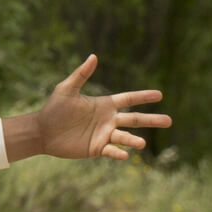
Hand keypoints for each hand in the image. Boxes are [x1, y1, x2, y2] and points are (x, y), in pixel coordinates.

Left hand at [3, 55, 172, 161]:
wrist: (42, 131)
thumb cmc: (54, 109)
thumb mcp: (67, 89)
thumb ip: (81, 74)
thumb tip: (93, 56)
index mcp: (105, 105)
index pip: (129, 99)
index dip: (143, 96)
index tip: (160, 94)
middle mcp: (108, 120)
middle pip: (135, 119)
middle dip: (152, 120)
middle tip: (169, 121)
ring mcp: (104, 135)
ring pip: (125, 137)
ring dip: (134, 140)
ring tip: (143, 143)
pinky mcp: (97, 149)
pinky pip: (112, 151)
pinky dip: (119, 153)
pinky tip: (126, 155)